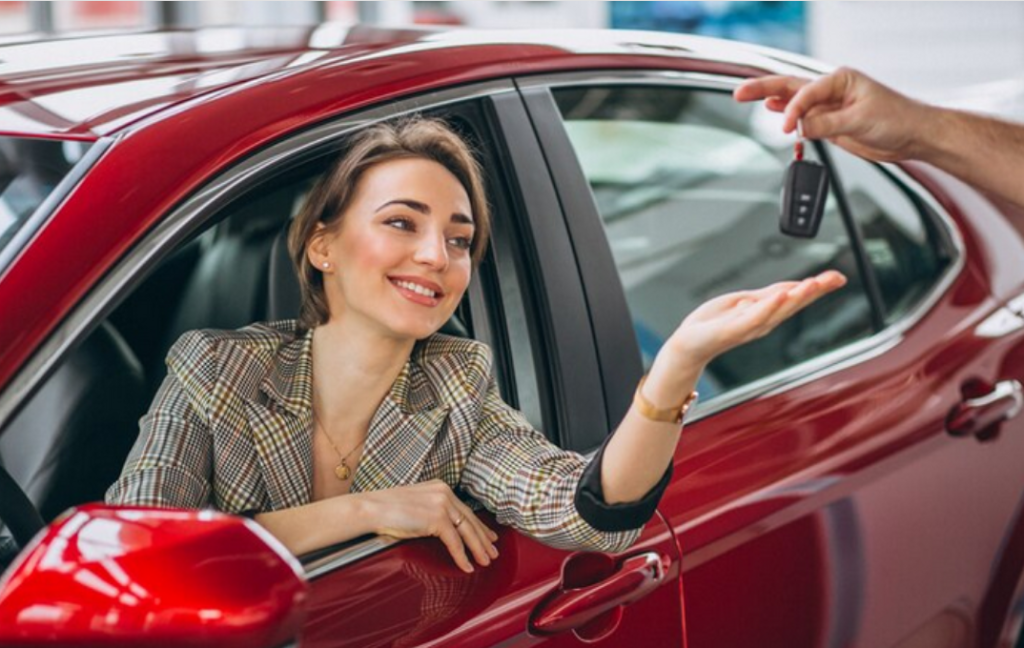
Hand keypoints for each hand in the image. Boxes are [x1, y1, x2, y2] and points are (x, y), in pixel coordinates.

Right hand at [359, 479, 498, 572]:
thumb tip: (444, 527)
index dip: (478, 525)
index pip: (465, 509)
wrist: (370, 509)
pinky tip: (467, 566)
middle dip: (483, 538)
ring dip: (478, 549)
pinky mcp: (437, 518)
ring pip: (467, 531)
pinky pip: (455, 542)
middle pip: (470, 520)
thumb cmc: (386, 510)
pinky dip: (462, 556)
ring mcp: (442, 504)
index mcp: (440, 487)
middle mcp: (444, 492)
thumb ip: (431, 510)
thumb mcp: (415, 505)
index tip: (488, 536)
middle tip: (493, 552)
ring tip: (486, 561)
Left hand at [663, 270, 847, 367]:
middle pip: (794, 303)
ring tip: (813, 284)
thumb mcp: (747, 302)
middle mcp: (764, 322)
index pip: (797, 296)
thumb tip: (792, 286)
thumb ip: (769, 295)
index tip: (838, 277)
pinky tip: (780, 296)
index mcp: (768, 313)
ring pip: (779, 310)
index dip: (818, 287)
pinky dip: (769, 307)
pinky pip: (754, 317)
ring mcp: (750, 326)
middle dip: (816, 290)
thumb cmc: (715, 324)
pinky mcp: (734, 330)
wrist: (690, 344)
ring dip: (797, 297)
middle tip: (834, 279)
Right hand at [733, 67, 931, 162]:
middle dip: (764, 89)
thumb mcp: (859, 121)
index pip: (805, 93)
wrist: (913, 136)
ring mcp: (829, 107)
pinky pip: (802, 118)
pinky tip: (772, 111)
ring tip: (745, 96)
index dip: (793, 111)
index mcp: (840, 80)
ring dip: (770, 99)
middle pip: (790, 87)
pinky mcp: (830, 123)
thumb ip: (826, 124)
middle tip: (740, 93)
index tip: (788, 129)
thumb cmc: (897, 119)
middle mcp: (832, 90)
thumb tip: (800, 128)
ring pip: (793, 101)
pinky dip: (786, 114)